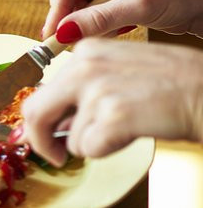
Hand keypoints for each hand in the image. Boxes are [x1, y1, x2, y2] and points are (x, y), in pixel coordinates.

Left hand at [19, 39, 202, 165]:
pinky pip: (89, 149)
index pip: (40, 90)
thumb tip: (50, 122)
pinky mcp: (112, 116)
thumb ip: (82, 89)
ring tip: (126, 127)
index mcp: (85, 52)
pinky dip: (106, 151)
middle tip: (54, 155)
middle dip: (39, 140)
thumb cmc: (173, 84)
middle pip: (34, 112)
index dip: (39, 119)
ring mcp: (96, 90)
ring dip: (92, 144)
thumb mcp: (119, 70)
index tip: (42, 134)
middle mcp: (84, 66)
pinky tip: (131, 134)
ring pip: (69, 138)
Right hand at [42, 0, 202, 40]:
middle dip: (72, 16)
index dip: (58, 7)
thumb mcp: (138, 6)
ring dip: (87, 21)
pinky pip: (92, 7)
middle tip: (69, 42)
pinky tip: (117, 28)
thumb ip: (97, 20)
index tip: (55, 34)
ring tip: (104, 33)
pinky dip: (99, 22)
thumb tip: (62, 34)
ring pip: (79, 1)